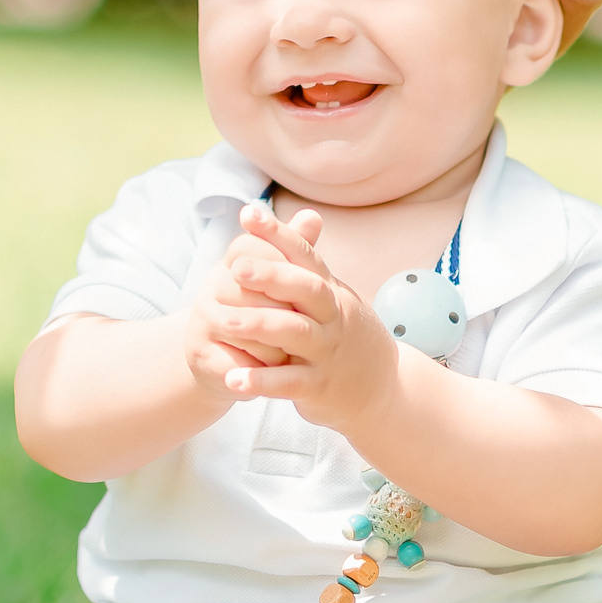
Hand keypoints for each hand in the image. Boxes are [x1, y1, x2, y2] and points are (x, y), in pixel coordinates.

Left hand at [200, 204, 402, 430]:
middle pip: (306, 290)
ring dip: (260, 326)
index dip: (279, 234)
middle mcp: (332, 318)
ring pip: (296, 333)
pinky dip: (261, 382)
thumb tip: (305, 213)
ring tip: (222, 322)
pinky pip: (289, 383)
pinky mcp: (318, 387)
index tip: (248, 213)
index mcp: (330, 292)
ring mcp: (326, 353)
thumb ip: (310, 263)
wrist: (379, 389)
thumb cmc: (342, 333)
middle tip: (235, 268)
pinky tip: (233, 380)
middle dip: (272, 276)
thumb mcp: (333, 297)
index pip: (306, 256)